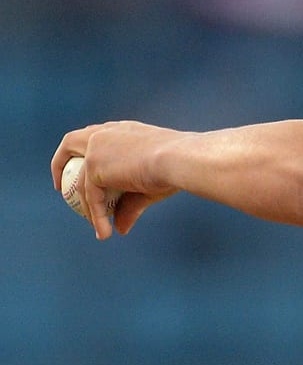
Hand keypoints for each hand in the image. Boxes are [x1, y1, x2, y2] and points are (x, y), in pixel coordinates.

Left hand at [51, 121, 183, 239]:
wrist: (179, 160)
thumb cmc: (173, 169)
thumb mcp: (148, 187)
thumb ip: (129, 205)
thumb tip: (120, 228)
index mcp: (122, 130)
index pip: (96, 137)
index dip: (86, 152)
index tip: (83, 169)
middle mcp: (105, 134)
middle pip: (72, 142)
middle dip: (61, 162)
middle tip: (61, 187)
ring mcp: (96, 148)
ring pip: (82, 182)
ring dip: (87, 207)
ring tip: (96, 227)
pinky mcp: (93, 166)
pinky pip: (90, 198)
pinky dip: (96, 217)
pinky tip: (105, 233)